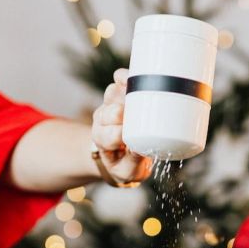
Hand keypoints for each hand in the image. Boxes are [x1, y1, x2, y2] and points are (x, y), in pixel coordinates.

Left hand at [91, 68, 152, 184]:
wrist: (119, 153)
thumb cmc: (125, 164)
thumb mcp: (128, 172)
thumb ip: (133, 163)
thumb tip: (141, 149)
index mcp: (103, 141)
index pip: (110, 135)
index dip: (121, 133)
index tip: (133, 137)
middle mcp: (103, 121)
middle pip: (111, 111)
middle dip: (125, 113)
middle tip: (142, 116)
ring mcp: (110, 105)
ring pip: (113, 93)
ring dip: (128, 94)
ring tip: (145, 97)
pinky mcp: (118, 93)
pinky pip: (119, 80)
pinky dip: (127, 76)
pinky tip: (138, 76)